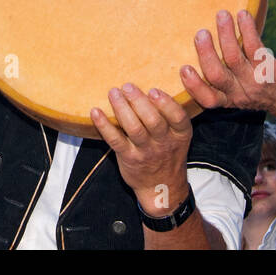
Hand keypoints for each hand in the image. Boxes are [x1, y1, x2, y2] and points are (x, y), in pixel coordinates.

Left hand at [91, 83, 191, 215]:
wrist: (162, 188)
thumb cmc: (168, 154)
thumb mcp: (178, 137)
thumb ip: (169, 116)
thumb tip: (149, 86)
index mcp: (179, 134)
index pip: (177, 117)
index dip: (166, 103)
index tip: (154, 90)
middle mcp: (164, 142)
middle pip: (153, 120)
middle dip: (139, 101)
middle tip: (127, 86)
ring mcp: (146, 151)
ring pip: (134, 128)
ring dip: (122, 108)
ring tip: (113, 93)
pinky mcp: (128, 158)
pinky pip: (115, 140)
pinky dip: (104, 125)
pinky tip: (95, 112)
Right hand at [181, 9, 275, 123]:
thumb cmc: (262, 90)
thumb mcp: (241, 92)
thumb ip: (223, 77)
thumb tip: (200, 46)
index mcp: (229, 99)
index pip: (208, 99)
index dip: (194, 86)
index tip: (183, 68)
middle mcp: (240, 93)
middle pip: (216, 76)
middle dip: (206, 53)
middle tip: (200, 33)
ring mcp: (256, 82)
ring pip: (234, 59)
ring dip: (226, 35)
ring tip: (221, 15)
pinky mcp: (270, 70)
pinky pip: (255, 48)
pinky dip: (247, 29)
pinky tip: (242, 15)